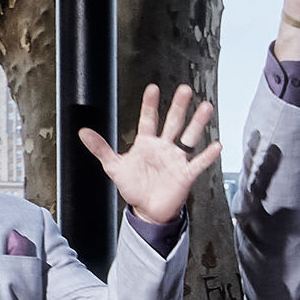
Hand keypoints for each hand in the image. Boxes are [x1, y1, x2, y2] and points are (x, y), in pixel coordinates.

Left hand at [78, 82, 224, 227]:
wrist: (148, 211)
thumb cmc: (134, 188)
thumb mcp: (114, 166)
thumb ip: (101, 148)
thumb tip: (83, 132)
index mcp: (146, 143)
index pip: (149, 119)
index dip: (150, 104)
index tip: (153, 88)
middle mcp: (164, 147)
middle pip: (173, 122)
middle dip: (178, 106)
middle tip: (184, 90)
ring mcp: (176, 159)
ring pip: (189, 136)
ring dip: (198, 123)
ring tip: (205, 108)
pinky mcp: (186, 174)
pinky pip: (199, 163)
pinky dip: (208, 155)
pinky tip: (216, 145)